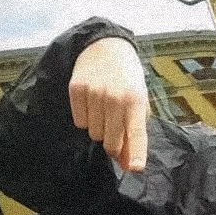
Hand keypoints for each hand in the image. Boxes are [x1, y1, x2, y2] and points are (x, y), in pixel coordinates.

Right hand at [69, 37, 148, 171]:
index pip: (136, 132)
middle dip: (113, 144)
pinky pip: (79, 122)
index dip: (136, 152)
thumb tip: (128, 166)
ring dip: (98, 128)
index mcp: (136, 100)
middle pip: (111, 142)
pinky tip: (91, 102)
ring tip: (104, 109)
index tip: (135, 168)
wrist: (106, 46)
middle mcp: (115, 97)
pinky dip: (85, 118)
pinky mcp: (76, 89)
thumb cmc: (127, 80)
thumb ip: (135, 134)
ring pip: (93, 134)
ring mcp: (94, 93)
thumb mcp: (138, 102)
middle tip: (114, 129)